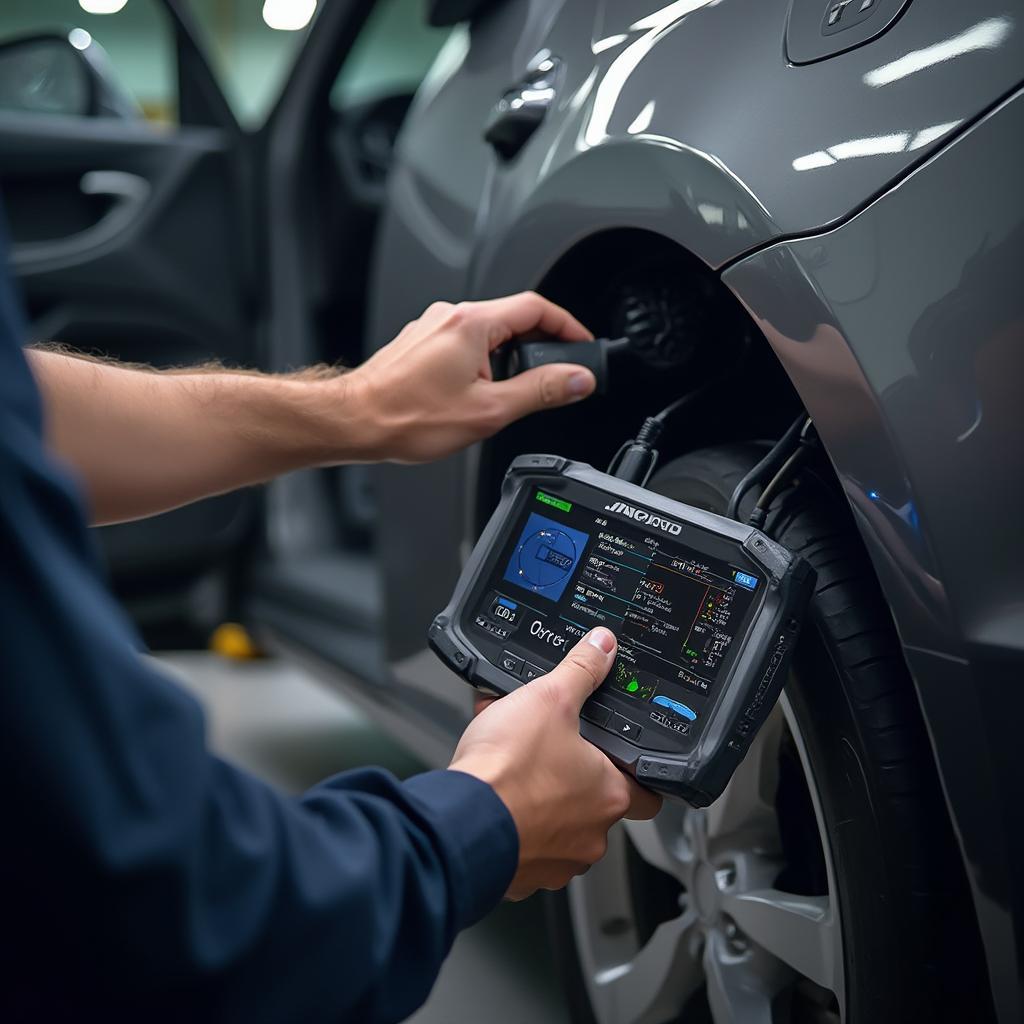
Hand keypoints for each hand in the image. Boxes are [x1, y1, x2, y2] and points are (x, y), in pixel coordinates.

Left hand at [347, 292, 594, 462]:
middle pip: (513, 318)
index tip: (582, 346)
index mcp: (472, 323)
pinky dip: (484, 361)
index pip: (537, 308)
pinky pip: (465, 343)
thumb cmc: (406, 416)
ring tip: (514, 392)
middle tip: (556, 374)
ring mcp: (432, 328)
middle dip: (541, 345)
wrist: (354, 422)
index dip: (568, 326)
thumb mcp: (489, 410)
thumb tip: (576, 379)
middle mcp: (450, 316)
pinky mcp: (420, 344)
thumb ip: (540, 391)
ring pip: (488, 333)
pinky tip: (479, 392)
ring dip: (510, 356)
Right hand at [450, 627, 662, 899]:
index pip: (648, 794)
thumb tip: (601, 647)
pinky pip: (526, 847)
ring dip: (543, 804)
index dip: (638, 773)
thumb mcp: (549, 698)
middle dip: (575, 781)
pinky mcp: (521, 875)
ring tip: (516, 770)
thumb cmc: (508, 770)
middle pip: (597, 808)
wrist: (460, 820)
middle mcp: (590, 836)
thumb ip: (580, 670)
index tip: (626, 761)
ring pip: (560, 829)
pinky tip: (496, 797)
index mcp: (609, 795)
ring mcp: (556, 861)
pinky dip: (514, 825)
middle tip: (552, 754)